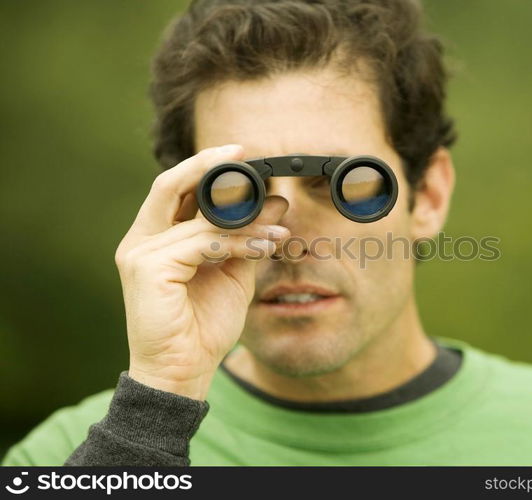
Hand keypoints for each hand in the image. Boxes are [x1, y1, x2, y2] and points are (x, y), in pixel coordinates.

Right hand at [115, 145, 288, 399]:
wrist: (185, 370)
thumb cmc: (204, 324)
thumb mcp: (233, 272)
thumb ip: (248, 237)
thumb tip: (275, 202)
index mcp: (156, 238)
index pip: (175, 189)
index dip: (205, 167)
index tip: (241, 155)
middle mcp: (141, 240)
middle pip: (169, 185)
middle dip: (207, 165)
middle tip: (243, 154)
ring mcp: (139, 253)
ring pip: (198, 220)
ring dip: (244, 221)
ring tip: (278, 229)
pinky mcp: (147, 269)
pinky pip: (202, 243)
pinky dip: (237, 243)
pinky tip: (264, 248)